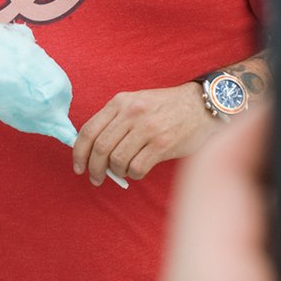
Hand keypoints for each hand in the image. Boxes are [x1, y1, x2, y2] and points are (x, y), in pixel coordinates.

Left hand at [72, 83, 216, 184]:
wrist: (202, 106)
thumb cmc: (166, 107)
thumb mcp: (137, 102)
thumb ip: (115, 121)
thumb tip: (92, 151)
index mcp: (120, 102)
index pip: (88, 130)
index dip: (79, 153)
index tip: (78, 167)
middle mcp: (132, 113)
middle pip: (100, 148)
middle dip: (94, 168)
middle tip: (96, 178)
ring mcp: (148, 128)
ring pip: (117, 160)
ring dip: (115, 172)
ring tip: (121, 172)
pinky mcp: (163, 144)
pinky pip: (137, 168)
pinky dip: (133, 174)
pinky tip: (137, 170)